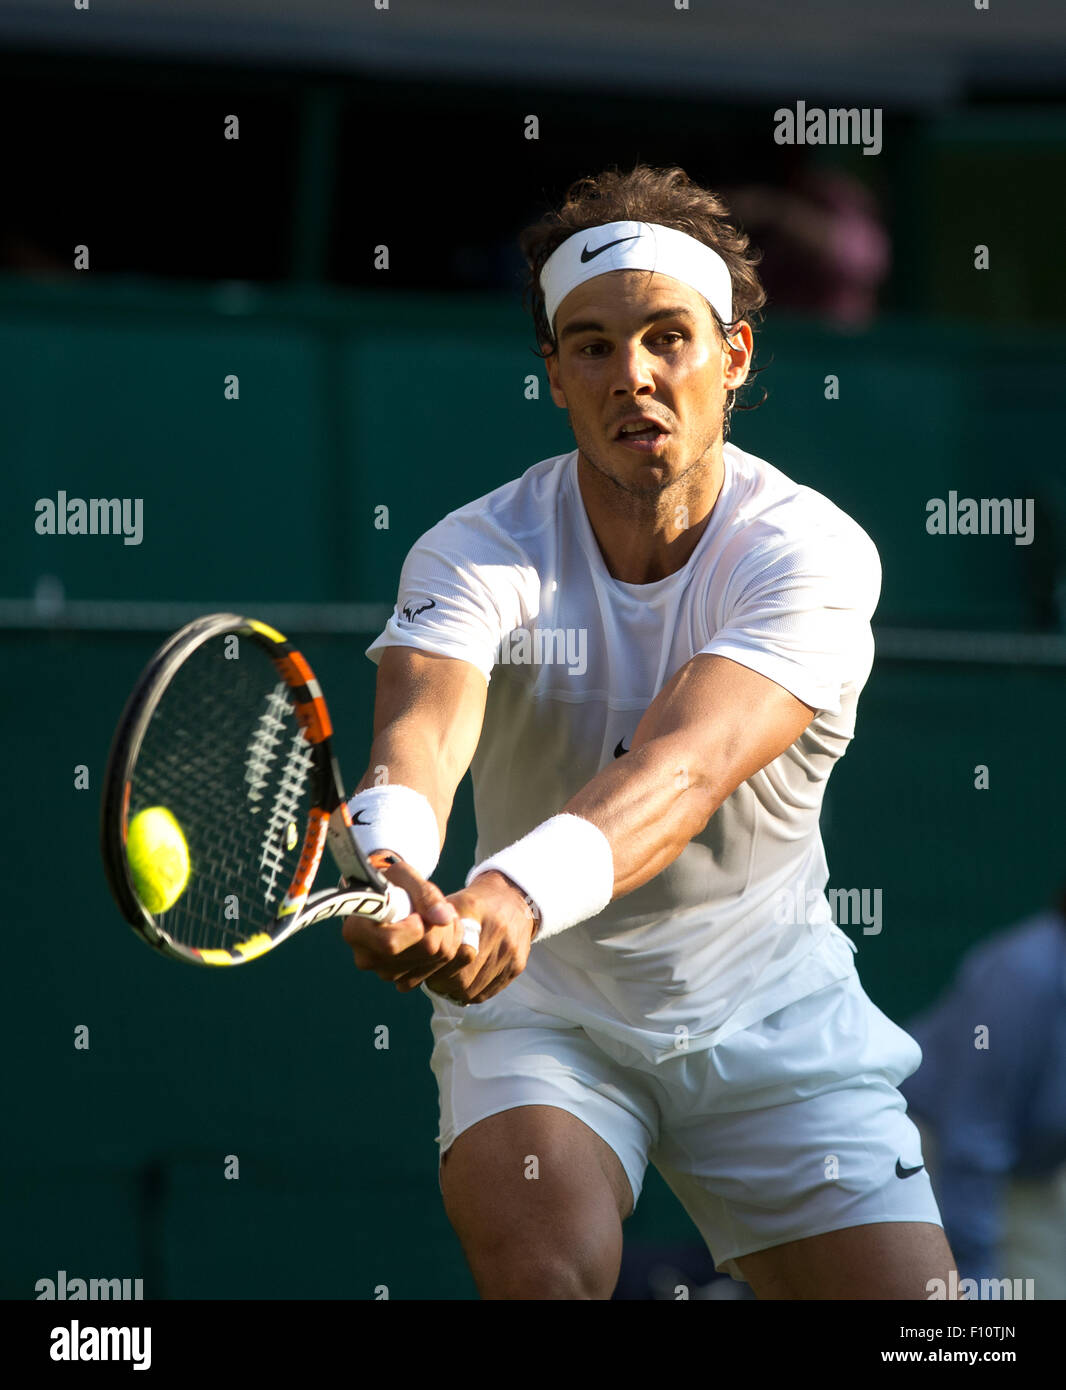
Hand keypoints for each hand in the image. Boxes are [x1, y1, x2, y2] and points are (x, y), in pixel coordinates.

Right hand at [340, 856, 476, 993]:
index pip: (391, 942)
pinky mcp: (403, 980)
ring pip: (436, 957)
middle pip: (424, 949)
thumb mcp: (403, 875)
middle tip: (438, 906)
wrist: (384, 899)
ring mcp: (385, 973)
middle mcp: (367, 957)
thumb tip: (444, 918)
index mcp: (356, 931)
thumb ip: (424, 893)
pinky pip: (438, 968)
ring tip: (437, 915)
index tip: (417, 911)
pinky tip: (437, 931)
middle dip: (441, 924)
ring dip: (447, 933)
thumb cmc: (390, 883)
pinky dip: (447, 947)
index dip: (415, 926)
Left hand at [420, 870, 536, 1005]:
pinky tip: (464, 984)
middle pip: (459, 976)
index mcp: (473, 909)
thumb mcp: (451, 902)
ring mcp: (509, 949)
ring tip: (447, 982)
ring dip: (455, 991)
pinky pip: (488, 992)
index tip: (422, 968)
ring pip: (472, 988)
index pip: (446, 951)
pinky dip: (472, 992)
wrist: (513, 898)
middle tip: (432, 978)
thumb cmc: (474, 903)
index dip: (431, 966)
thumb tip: (403, 947)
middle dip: (441, 982)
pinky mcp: (518, 964)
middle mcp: (495, 929)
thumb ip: (429, 921)